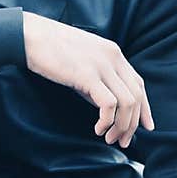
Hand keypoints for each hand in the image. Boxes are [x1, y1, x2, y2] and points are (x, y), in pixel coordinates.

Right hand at [22, 11, 153, 148]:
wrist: (30, 36)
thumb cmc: (51, 51)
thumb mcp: (83, 64)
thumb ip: (98, 82)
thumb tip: (108, 107)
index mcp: (114, 53)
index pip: (138, 84)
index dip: (145, 108)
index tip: (146, 127)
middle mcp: (113, 58)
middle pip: (136, 96)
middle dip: (133, 124)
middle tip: (123, 141)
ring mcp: (102, 65)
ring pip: (127, 102)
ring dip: (122, 126)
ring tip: (109, 138)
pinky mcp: (88, 75)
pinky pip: (109, 104)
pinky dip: (107, 121)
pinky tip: (98, 129)